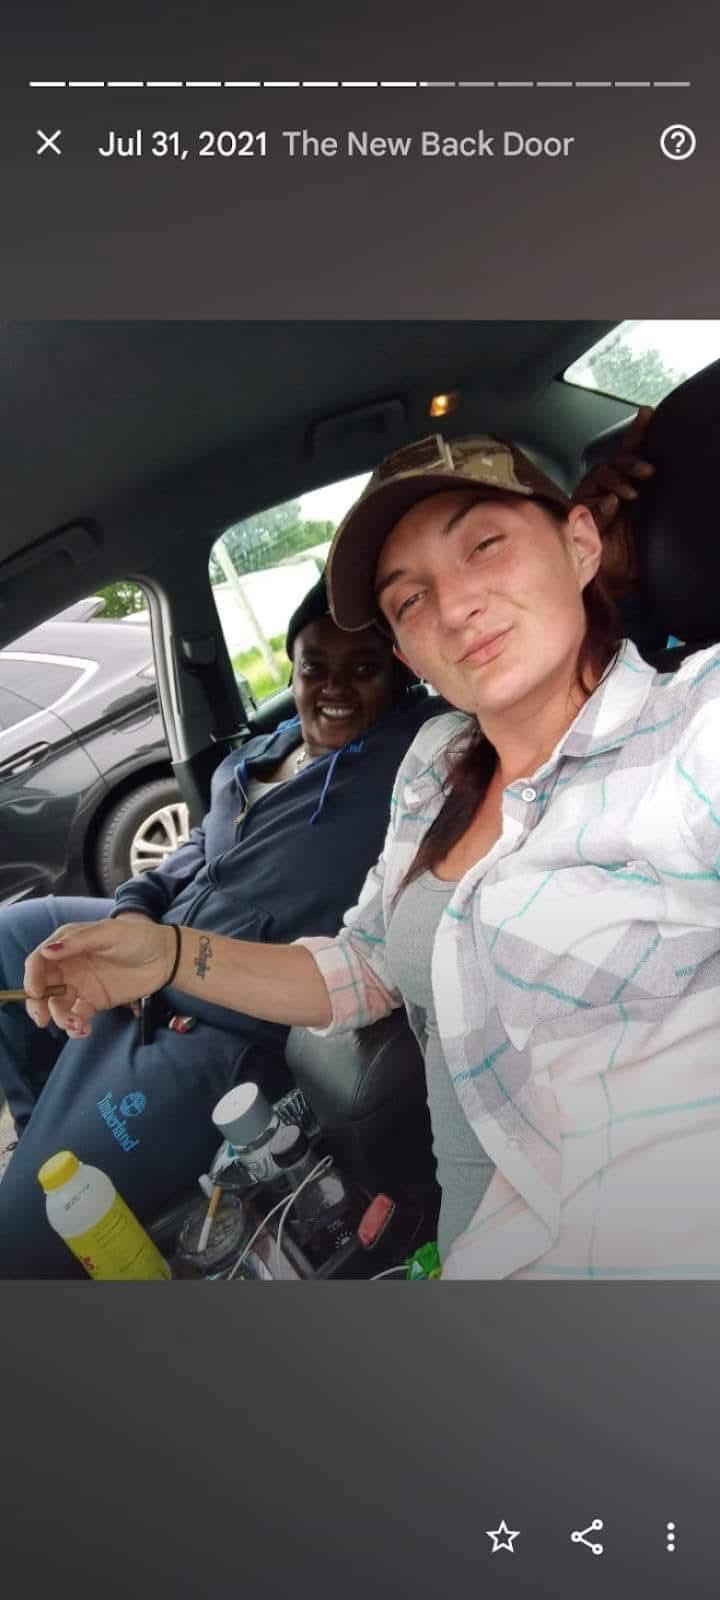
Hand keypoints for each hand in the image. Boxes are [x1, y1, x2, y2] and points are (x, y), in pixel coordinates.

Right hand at [23, 918, 175, 1036]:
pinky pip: (76, 1017)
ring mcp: (80, 985)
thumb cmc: (138, 937)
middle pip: (42, 987)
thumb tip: (47, 951)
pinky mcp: (94, 1002)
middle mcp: (69, 965)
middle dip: (38, 1004)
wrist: (166, 957)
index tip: (35, 992)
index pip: (39, 960)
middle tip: (42, 1018)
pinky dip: (76, 1026)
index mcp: (67, 944)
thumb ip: (78, 942)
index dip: (32, 976)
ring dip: (60, 1018)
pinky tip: (85, 1029)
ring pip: (57, 1005)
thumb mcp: (109, 933)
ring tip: (78, 1024)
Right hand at [573, 406, 654, 594]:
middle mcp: (605, 491)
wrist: (608, 586)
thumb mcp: (648, 529)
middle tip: (646, 472)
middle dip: (630, 461)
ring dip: (617, 478)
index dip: (637, 433)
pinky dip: (601, 501)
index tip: (648, 414)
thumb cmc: (626, 561)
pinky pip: (587, 500)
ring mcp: (590, 501)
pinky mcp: (576, 514)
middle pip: (614, 461)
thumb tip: (660, 484)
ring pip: (600, 475)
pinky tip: (611, 505)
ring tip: (629, 493)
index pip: (630, 456)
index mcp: (625, 490)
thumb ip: (652, 508)